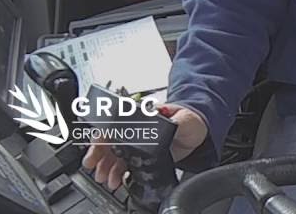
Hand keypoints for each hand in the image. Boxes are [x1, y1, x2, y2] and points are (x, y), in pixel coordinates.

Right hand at [81, 104, 207, 186]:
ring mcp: (138, 143)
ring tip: (105, 177)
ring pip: (114, 154)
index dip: (104, 136)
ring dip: (107, 166)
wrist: (200, 132)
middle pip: (110, 140)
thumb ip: (174, 120)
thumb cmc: (191, 119)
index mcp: (142, 116)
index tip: (98, 147)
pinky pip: (125, 164)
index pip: (115, 123)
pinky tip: (116, 180)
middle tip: (94, 166)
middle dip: (99, 154)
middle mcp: (136, 129)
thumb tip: (166, 123)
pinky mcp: (142, 156)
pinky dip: (118, 173)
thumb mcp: (184, 118)